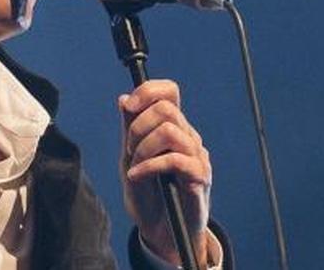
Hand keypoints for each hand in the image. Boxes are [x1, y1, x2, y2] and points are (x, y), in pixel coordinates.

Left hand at [120, 79, 211, 267]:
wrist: (159, 231)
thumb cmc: (148, 194)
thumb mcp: (130, 158)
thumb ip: (129, 129)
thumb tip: (123, 99)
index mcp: (172, 127)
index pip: (169, 92)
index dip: (147, 92)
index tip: (128, 108)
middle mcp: (188, 137)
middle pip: (166, 108)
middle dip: (138, 127)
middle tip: (129, 150)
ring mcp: (197, 156)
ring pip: (169, 131)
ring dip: (143, 148)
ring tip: (134, 167)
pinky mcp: (200, 177)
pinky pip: (175, 159)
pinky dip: (149, 166)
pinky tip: (137, 176)